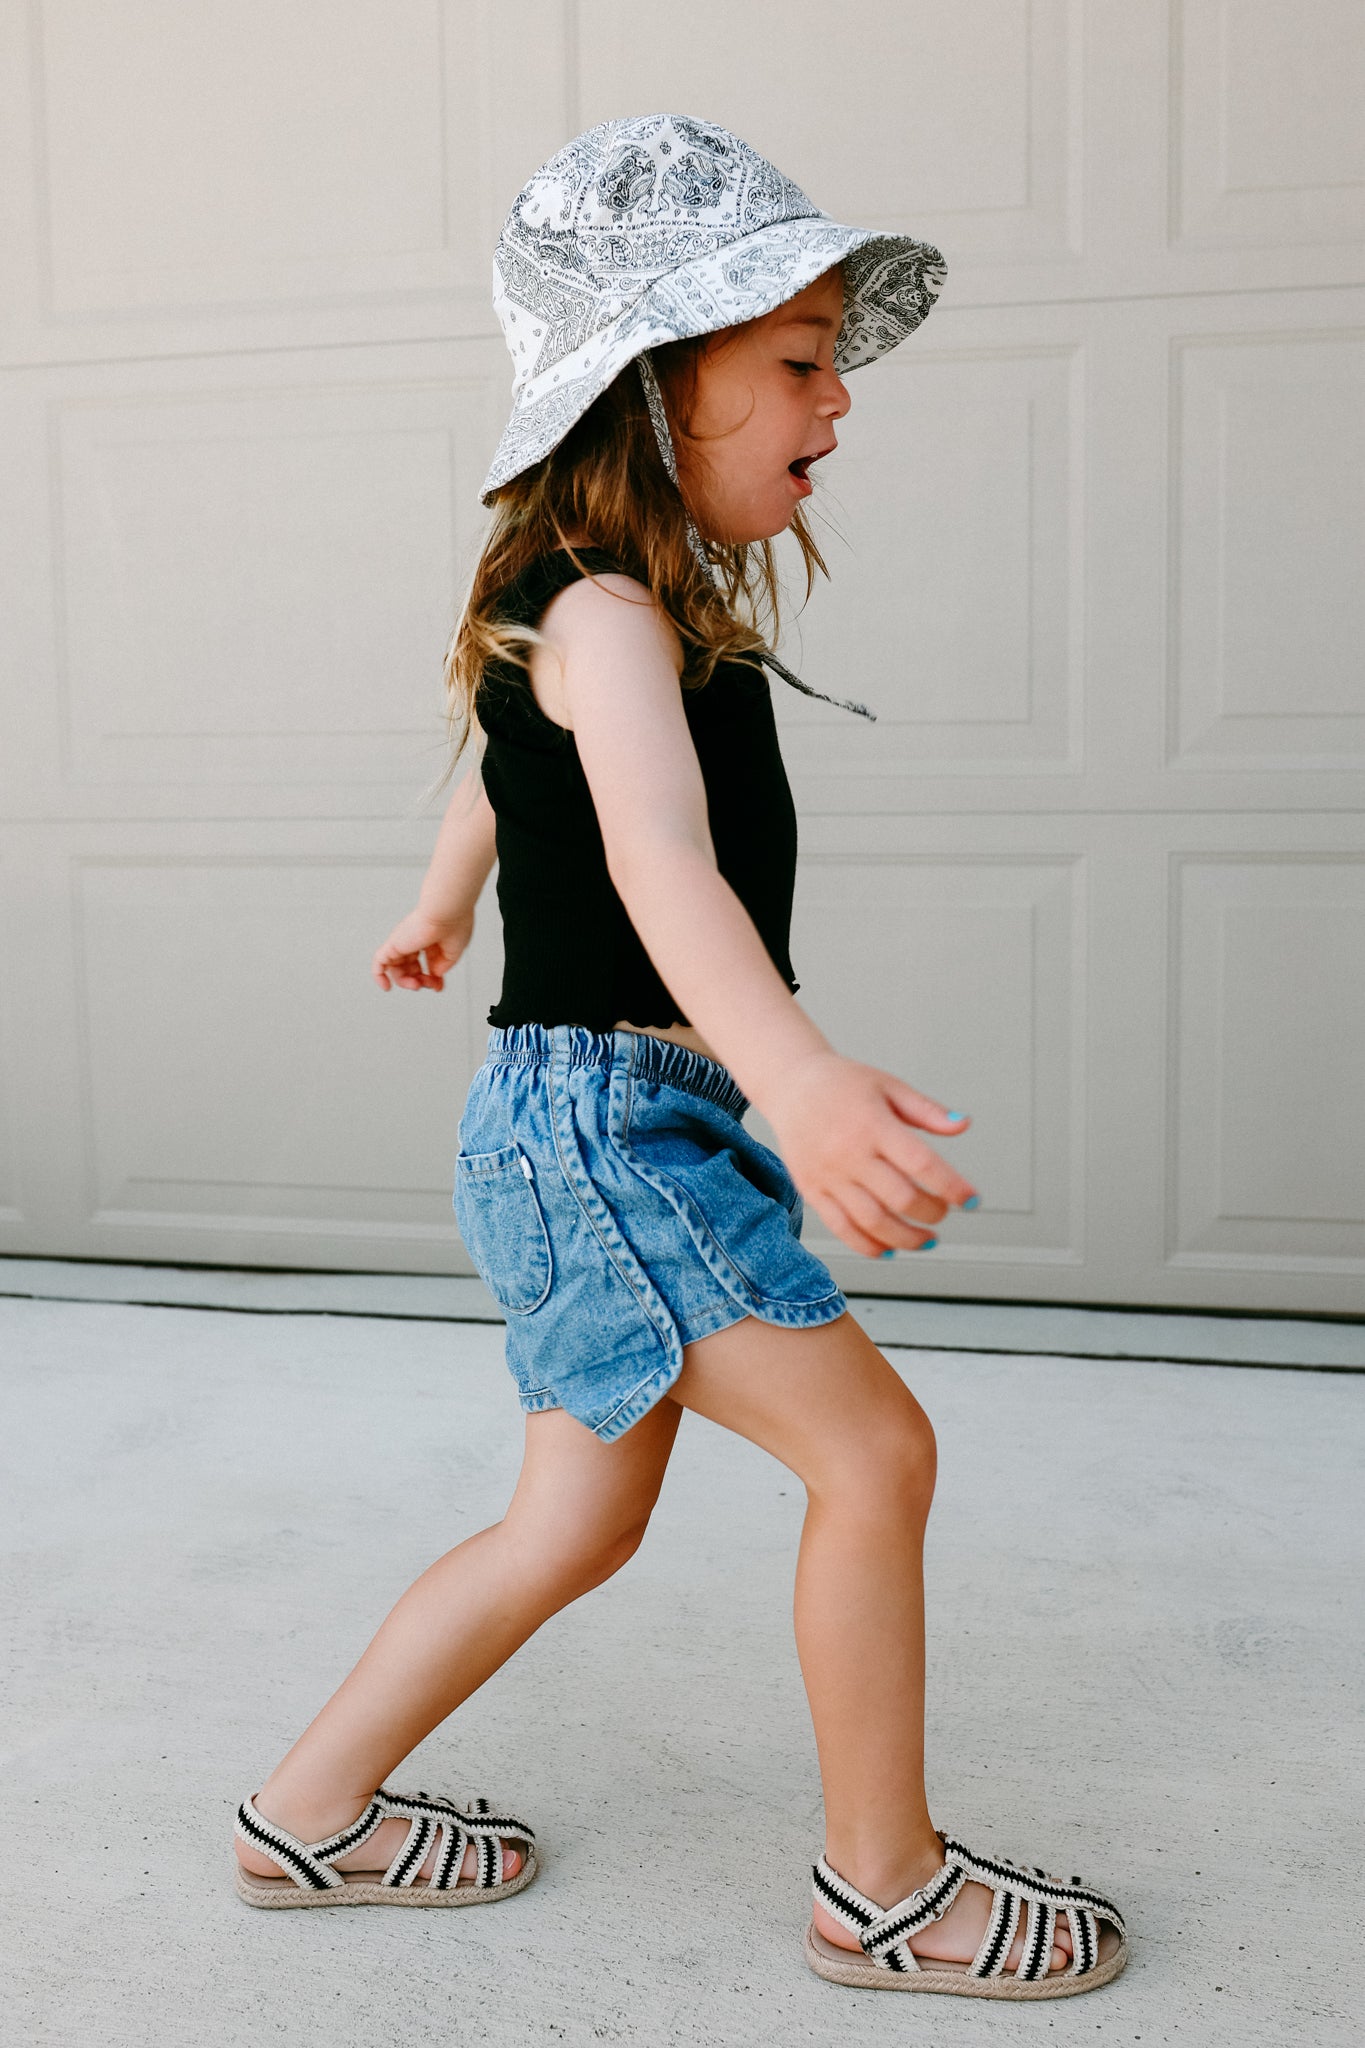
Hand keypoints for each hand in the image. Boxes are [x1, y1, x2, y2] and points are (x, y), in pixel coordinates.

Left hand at [371, 907, 472, 991]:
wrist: (446, 911)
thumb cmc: (454, 924)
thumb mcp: (452, 952)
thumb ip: (442, 966)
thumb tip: (433, 975)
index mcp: (430, 939)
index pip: (426, 963)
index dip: (431, 979)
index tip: (438, 986)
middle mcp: (414, 940)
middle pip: (410, 967)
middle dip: (418, 981)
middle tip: (426, 984)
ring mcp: (403, 942)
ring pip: (395, 967)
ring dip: (404, 982)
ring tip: (415, 985)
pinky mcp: (393, 945)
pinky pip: (379, 963)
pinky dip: (380, 976)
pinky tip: (386, 987)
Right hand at [762, 1050, 976, 1258]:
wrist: (789, 1085)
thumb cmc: (842, 1084)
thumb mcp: (888, 1086)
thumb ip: (927, 1110)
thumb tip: (963, 1124)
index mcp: (873, 1124)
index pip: (921, 1163)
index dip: (952, 1187)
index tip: (971, 1200)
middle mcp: (848, 1153)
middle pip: (900, 1198)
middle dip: (932, 1214)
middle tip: (943, 1213)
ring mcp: (828, 1175)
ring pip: (872, 1222)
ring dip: (907, 1239)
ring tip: (926, 1240)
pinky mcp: (811, 1190)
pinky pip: (842, 1228)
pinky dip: (869, 1246)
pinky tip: (890, 1248)